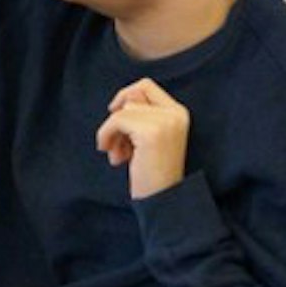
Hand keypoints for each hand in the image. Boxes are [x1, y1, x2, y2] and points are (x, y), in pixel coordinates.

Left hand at [95, 78, 189, 198]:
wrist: (164, 200)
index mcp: (178, 112)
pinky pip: (116, 121)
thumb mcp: (149, 138)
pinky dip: (107, 136)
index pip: (145, 85)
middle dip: (118, 120)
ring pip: (123, 110)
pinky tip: (114, 158)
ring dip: (113, 132)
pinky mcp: (152, 132)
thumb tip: (120, 102)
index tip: (116, 115)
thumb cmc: (152, 173)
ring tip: (119, 155)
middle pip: (131, 97)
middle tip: (118, 146)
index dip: (126, 96)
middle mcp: (176, 113)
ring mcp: (165, 122)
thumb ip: (139, 116)